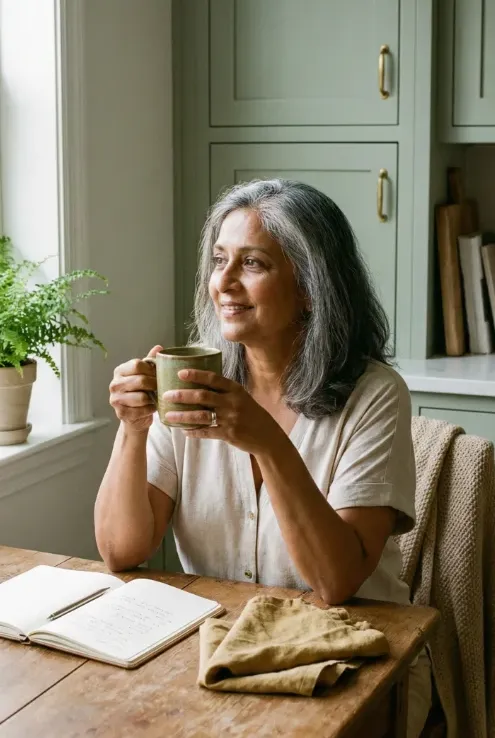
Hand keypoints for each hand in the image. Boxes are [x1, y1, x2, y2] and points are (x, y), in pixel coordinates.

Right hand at [109, 345, 162, 432]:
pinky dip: (150, 409)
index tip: (158, 375)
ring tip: (156, 398)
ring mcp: (115, 399)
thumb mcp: (145, 374)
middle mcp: (114, 384)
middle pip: (140, 380)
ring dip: (153, 398)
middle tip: (161, 388)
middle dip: (155, 385)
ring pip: (142, 397)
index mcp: (120, 371)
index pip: (137, 364)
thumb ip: (150, 362)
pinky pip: (142, 410)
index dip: (151, 370)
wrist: (135, 415)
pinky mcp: (121, 413)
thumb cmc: (141, 391)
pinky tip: (151, 407)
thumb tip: (159, 347)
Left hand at [163, 369, 282, 453]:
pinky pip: (207, 432)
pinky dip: (194, 432)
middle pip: (203, 396)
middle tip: (166, 395)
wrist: (267, 435)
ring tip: (168, 416)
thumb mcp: (241, 397)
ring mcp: (230, 419)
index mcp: (235, 390)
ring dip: (182, 416)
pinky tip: (184, 431)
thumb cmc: (251, 413)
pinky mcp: (229, 434)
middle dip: (182, 395)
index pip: (213, 379)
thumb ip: (223, 390)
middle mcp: (232, 402)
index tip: (180, 373)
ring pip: (201, 416)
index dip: (196, 375)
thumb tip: (199, 382)